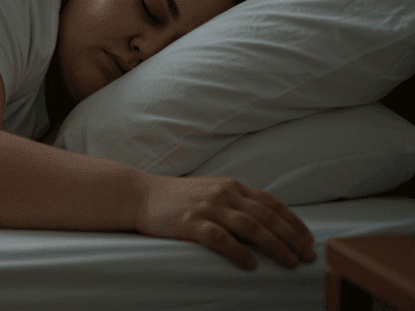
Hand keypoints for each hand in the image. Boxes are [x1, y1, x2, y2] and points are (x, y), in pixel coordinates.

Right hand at [133, 174, 317, 270]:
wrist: (140, 194)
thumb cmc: (176, 197)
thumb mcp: (210, 191)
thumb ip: (235, 201)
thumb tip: (264, 221)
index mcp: (230, 185)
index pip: (271, 203)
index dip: (293, 221)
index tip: (309, 238)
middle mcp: (222, 193)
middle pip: (266, 216)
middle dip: (292, 237)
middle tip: (308, 255)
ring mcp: (206, 207)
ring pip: (250, 226)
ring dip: (274, 245)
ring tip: (290, 262)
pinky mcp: (190, 223)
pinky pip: (220, 239)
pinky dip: (239, 252)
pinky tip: (250, 264)